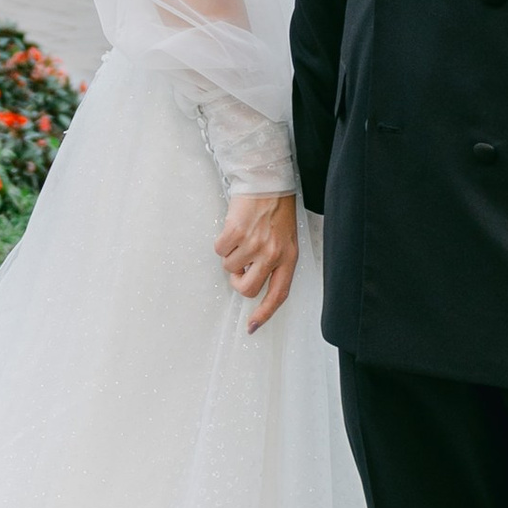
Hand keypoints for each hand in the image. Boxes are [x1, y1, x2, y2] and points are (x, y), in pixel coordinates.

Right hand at [214, 190, 298, 332]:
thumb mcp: (285, 239)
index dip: (264, 313)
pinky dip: (222, 242)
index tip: (252, 326)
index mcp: (288, 257)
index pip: (278, 294)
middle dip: (238, 281)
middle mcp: (273, 254)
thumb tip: (252, 281)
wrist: (267, 181)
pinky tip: (233, 229)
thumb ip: (274, 262)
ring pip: (229, 267)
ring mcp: (254, 244)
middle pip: (248, 288)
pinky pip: (220, 250)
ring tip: (241, 237)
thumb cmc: (276, 210)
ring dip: (230, 255)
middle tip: (239, 268)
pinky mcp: (236, 233)